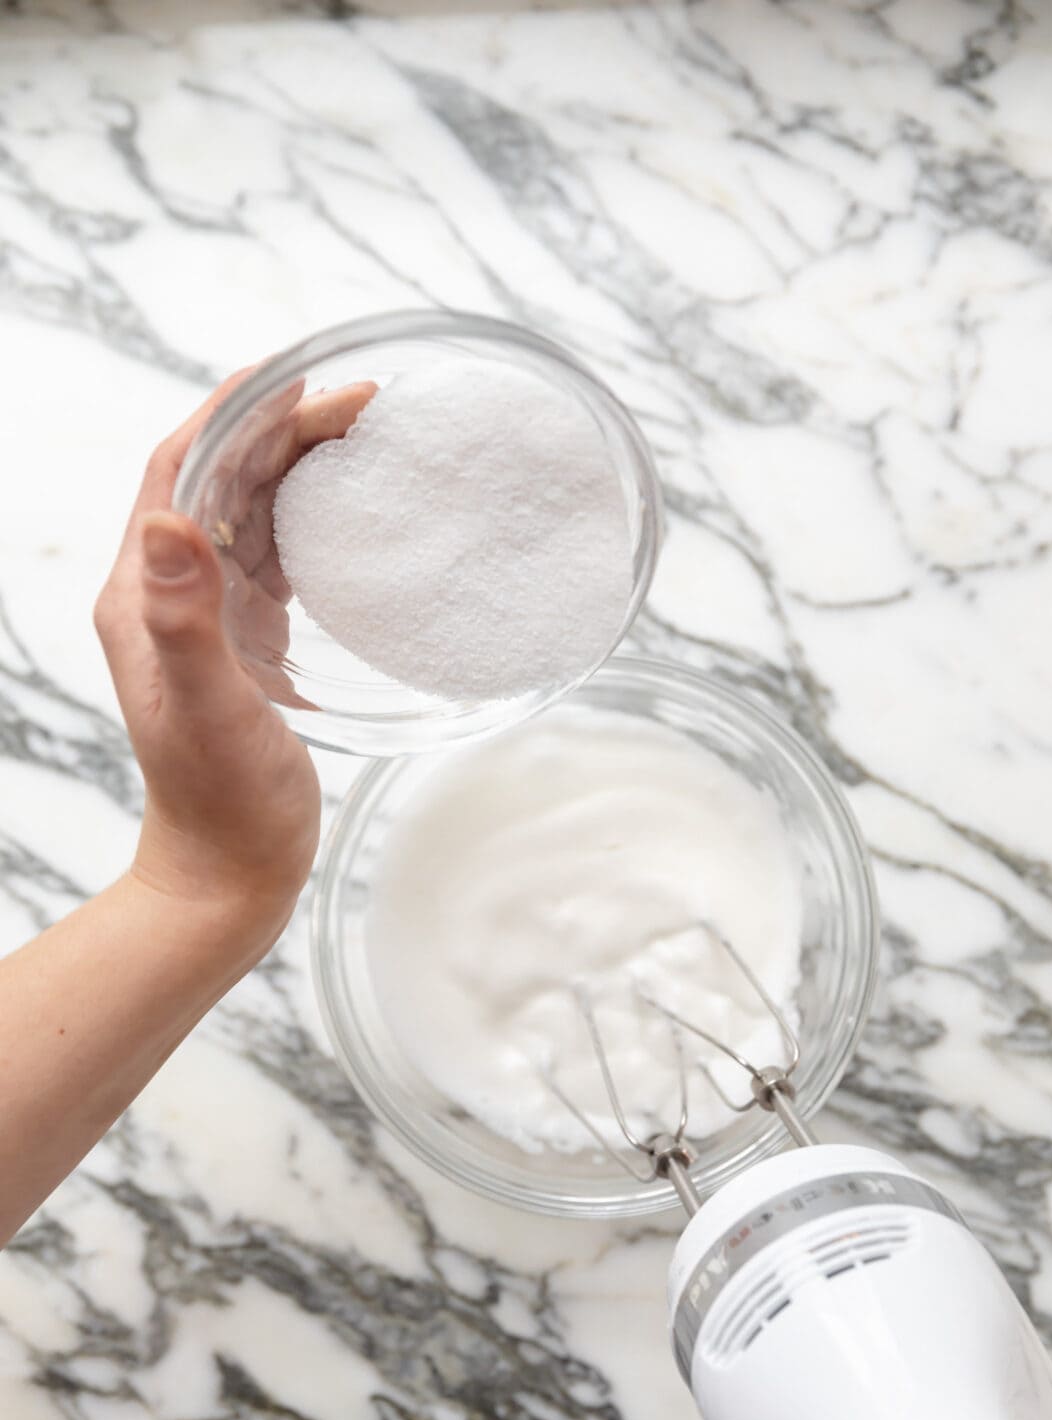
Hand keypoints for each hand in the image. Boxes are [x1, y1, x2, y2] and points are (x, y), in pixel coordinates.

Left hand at [95, 370, 373, 940]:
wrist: (229, 870)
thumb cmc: (218, 799)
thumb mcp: (206, 706)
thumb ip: (183, 617)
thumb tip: (169, 519)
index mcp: (145, 593)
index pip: (180, 471)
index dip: (232, 412)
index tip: (292, 374)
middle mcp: (169, 593)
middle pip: (224, 481)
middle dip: (283, 429)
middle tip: (359, 402)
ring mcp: (209, 615)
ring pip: (253, 512)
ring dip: (300, 466)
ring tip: (363, 436)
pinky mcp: (247, 640)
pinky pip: (276, 556)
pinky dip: (311, 519)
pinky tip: (350, 512)